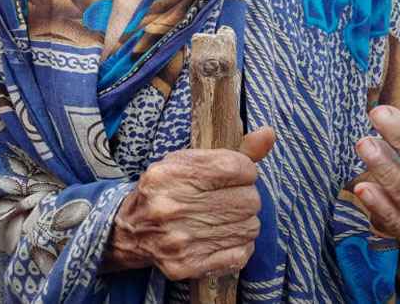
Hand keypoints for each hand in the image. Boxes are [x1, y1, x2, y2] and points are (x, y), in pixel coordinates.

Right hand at [106, 127, 274, 279]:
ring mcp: (179, 240)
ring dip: (245, 221)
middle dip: (247, 197)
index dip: (247, 171)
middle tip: (232, 199)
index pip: (235, 168)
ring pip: (249, 227)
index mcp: (171, 173)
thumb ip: (233, 150)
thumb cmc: (167, 190)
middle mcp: (172, 206)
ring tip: (227, 217)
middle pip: (248, 200)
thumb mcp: (190, 162)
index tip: (240, 175)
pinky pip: (240, 254)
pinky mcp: (186, 265)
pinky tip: (226, 236)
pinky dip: (240, 245)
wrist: (130, 231)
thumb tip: (269, 134)